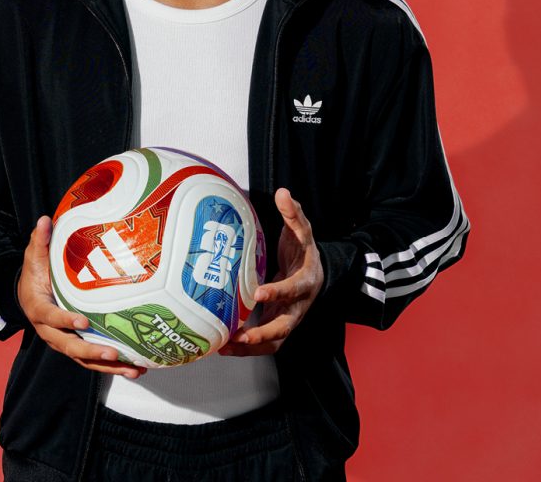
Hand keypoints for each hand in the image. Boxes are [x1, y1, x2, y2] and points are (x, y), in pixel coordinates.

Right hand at [17, 215, 145, 378]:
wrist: (25, 295)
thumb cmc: (33, 274)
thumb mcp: (33, 257)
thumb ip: (40, 241)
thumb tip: (45, 219)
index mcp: (39, 309)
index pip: (51, 317)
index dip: (65, 321)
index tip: (83, 321)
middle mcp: (49, 331)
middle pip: (69, 346)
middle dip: (92, 351)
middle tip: (114, 353)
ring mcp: (62, 341)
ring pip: (84, 359)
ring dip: (108, 367)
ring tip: (134, 369)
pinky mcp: (74, 346)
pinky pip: (91, 360)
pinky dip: (112, 367)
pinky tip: (136, 368)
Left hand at [219, 188, 323, 356]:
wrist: (316, 271)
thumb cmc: (303, 250)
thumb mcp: (302, 230)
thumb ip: (294, 213)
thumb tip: (284, 193)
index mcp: (306, 280)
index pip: (294, 288)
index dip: (278, 292)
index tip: (259, 293)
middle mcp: (299, 305)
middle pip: (285, 326)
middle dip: (263, 333)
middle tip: (240, 335)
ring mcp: (289, 318)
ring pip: (274, 341)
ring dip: (251, 347)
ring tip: (225, 346)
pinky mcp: (278, 326)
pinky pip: (265, 342)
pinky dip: (247, 347)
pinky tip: (224, 346)